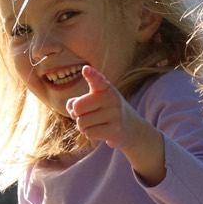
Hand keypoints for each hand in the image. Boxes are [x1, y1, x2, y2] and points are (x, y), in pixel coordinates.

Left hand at [67, 66, 165, 183]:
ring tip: (96, 124)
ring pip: (82, 123)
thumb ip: (77, 102)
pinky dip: (90, 135)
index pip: (97, 79)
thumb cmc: (104, 112)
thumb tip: (72, 108)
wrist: (130, 127)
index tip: (85, 69)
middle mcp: (111, 98)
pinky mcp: (115, 129)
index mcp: (105, 88)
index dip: (91, 74)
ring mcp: (115, 113)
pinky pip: (89, 133)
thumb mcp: (92, 102)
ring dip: (83, 127)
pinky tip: (101, 131)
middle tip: (88, 116)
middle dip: (77, 115)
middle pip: (77, 107)